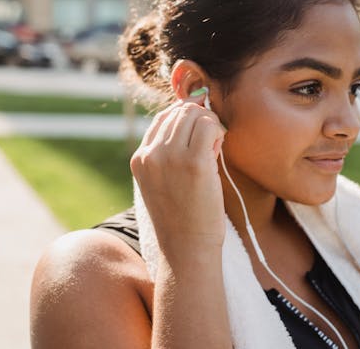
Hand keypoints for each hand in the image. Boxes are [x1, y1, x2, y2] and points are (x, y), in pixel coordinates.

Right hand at [130, 95, 226, 260]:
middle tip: (211, 143)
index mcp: (140, 158)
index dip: (185, 115)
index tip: (200, 126)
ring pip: (196, 115)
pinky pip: (211, 126)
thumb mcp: (161, 181)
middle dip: (201, 120)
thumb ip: (169, 152)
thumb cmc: (181, 216)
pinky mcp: (195, 163)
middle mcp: (151, 154)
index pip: (163, 117)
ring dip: (211, 126)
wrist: (186, 247)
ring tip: (213, 151)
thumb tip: (194, 114)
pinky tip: (218, 153)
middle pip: (181, 111)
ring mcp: (171, 157)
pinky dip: (219, 133)